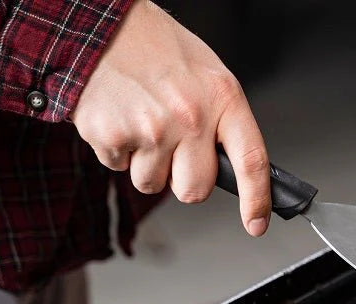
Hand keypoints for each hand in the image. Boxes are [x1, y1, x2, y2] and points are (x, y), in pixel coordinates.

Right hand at [71, 0, 270, 235]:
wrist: (99, 26)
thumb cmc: (156, 48)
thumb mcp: (207, 75)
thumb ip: (223, 121)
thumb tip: (233, 168)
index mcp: (222, 98)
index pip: (251, 162)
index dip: (257, 200)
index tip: (256, 224)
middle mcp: (191, 118)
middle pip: (195, 190)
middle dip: (183, 179)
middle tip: (173, 148)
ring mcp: (151, 131)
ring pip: (152, 184)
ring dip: (146, 164)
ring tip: (142, 121)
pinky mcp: (113, 138)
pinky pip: (119, 168)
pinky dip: (117, 150)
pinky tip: (120, 116)